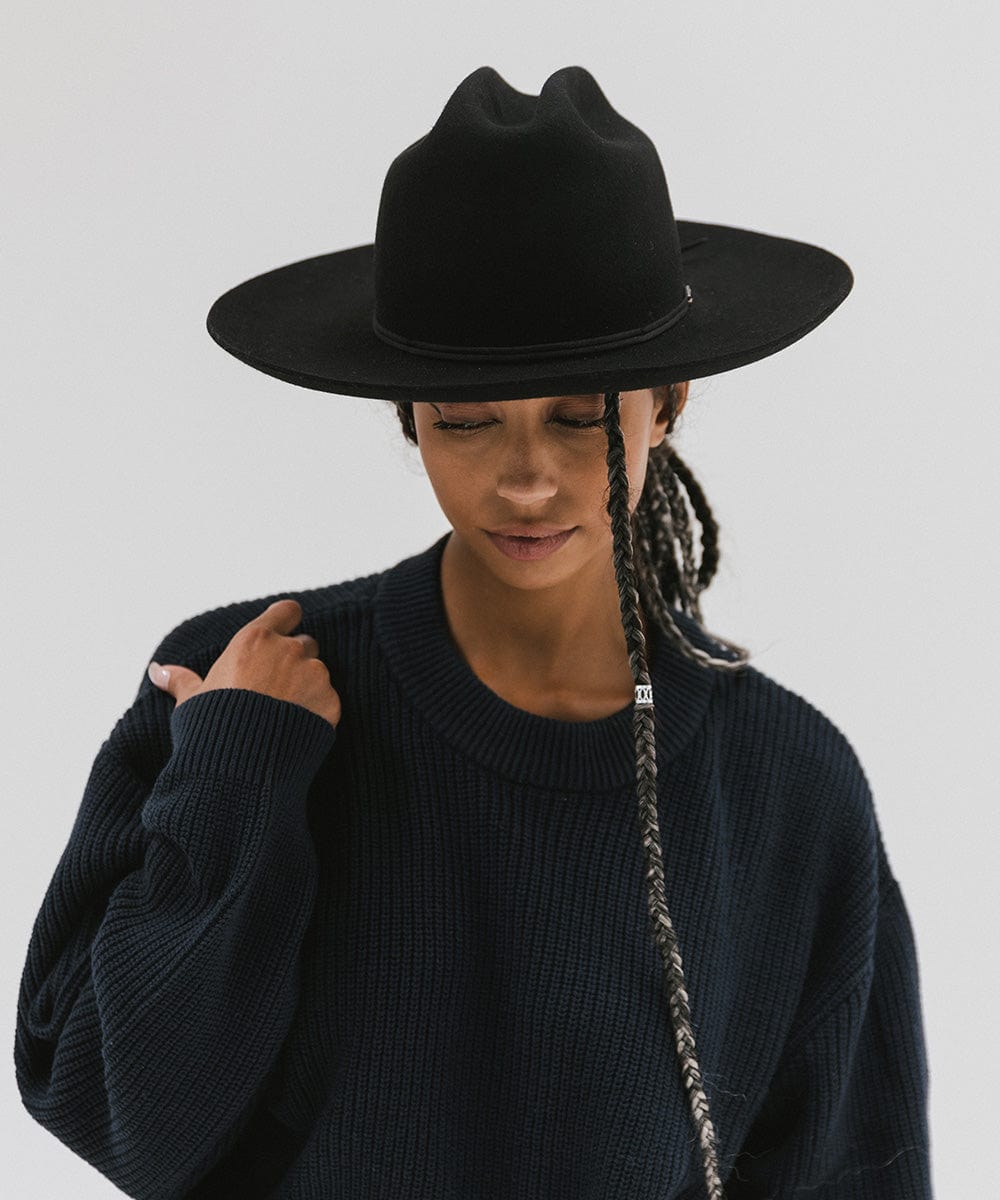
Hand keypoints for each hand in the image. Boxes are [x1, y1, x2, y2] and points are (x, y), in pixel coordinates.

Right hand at [148, 599, 340, 730]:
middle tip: (275, 687)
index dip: (286, 621)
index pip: (286, 611)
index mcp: (255, 640)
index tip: (282, 634)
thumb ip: (181, 680)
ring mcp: (314, 676)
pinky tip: (297, 730)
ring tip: (283, 715)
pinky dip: (318, 711)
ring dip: (307, 686)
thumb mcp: (193, 700)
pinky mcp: (331, 702)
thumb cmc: (212, 727)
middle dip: (295, 659)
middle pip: (305, 643)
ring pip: (318, 673)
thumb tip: (157, 671)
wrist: (241, 767)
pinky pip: (328, 700)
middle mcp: (289, 651)